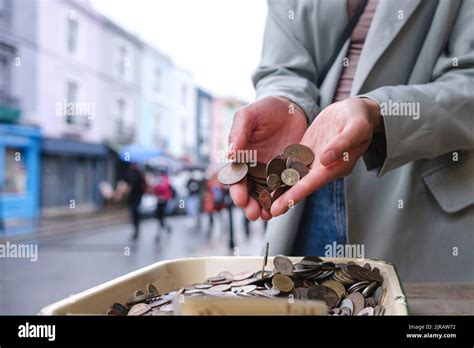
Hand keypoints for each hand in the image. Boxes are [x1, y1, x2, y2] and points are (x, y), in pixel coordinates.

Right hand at [228, 96, 307, 219]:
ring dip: (265, 207)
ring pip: (266, 193)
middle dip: (250, 204)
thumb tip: (230, 154)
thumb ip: (239, 132)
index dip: (237, 190)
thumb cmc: (265, 109)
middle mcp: (255, 167)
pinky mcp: (289, 171)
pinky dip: (283, 197)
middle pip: (250, 191)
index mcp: (241, 157)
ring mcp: (272, 171)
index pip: (235, 178)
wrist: (291, 106)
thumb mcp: (248, 115)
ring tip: (267, 216)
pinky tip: (284, 206)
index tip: (240, 199)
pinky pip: (286, 187)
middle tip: (253, 214)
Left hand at [270, 97, 381, 216]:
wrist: (354, 111)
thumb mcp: (356, 127)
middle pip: (302, 185)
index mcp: (337, 166)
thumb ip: (342, 143)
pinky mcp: (305, 152)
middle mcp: (323, 168)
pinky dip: (279, 171)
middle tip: (270, 211)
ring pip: (294, 177)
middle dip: (286, 198)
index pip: (314, 182)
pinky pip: (290, 163)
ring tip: (263, 200)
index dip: (298, 193)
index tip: (284, 205)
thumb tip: (326, 159)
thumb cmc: (358, 118)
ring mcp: (313, 161)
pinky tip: (264, 177)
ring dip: (280, 188)